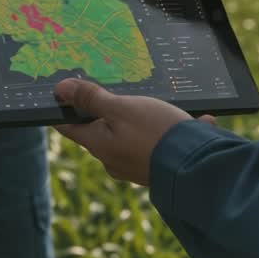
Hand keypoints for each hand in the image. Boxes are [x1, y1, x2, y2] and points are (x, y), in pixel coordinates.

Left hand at [52, 78, 213, 185]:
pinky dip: (172, 131)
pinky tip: (196, 121)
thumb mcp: (121, 108)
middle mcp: (113, 159)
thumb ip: (92, 99)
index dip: (62, 110)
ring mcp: (136, 166)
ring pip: (132, 136)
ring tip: (161, 106)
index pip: (68, 126)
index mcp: (98, 145)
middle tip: (114, 93)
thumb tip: (61, 89)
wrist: (199, 167)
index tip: (58, 96)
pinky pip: (161, 144)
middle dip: (107, 112)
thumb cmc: (156, 133)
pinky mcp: (159, 168)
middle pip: (101, 130)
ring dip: (145, 119)